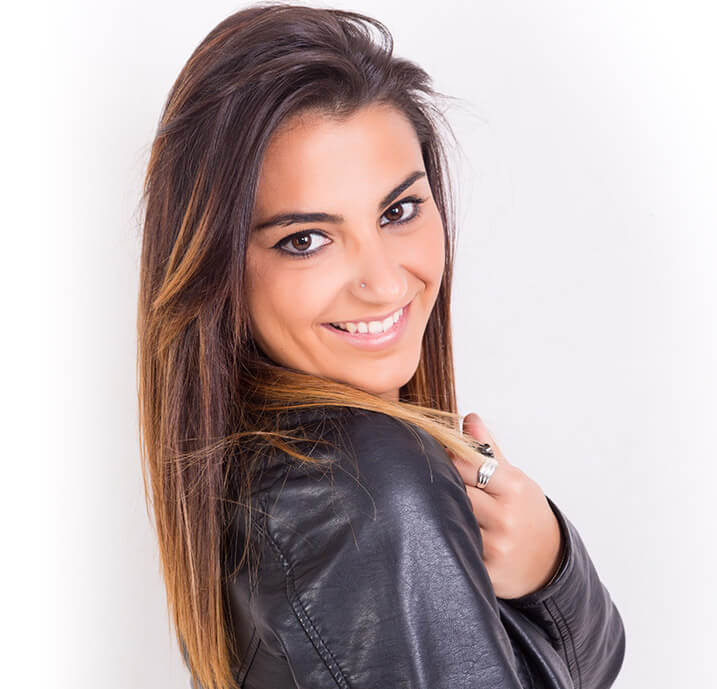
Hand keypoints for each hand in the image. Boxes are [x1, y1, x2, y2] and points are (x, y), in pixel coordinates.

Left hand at [445, 413, 563, 598]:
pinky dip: (447, 540)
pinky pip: (456, 549)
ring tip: (432, 507)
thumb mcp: (513, 478)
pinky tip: (442, 535)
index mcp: (512, 487)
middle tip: (426, 482)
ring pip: (452, 520)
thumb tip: (470, 418)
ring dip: (440, 513)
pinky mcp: (486, 572)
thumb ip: (487, 450)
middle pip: (456, 492)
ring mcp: (496, 546)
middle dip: (442, 486)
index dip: (448, 460)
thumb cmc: (525, 513)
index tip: (440, 460)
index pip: (467, 464)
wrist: (549, 563)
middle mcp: (505, 517)